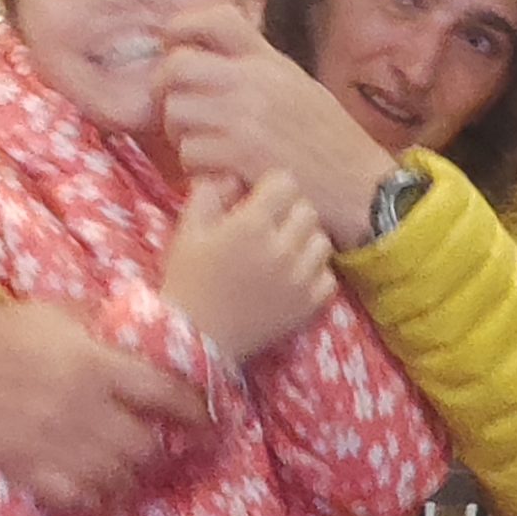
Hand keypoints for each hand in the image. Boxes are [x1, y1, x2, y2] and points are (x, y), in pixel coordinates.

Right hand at [0, 299, 208, 510]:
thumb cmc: (6, 330)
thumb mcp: (63, 314)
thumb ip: (107, 327)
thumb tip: (149, 334)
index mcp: (97, 366)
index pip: (167, 396)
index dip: (197, 412)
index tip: (209, 421)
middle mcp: (83, 410)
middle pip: (145, 448)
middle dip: (157, 449)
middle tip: (156, 444)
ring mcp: (55, 445)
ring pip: (117, 480)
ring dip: (128, 477)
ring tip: (126, 468)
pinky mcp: (28, 470)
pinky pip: (79, 500)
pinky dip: (94, 498)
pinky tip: (94, 487)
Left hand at [159, 6, 398, 248]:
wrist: (361, 186)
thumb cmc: (333, 141)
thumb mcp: (300, 88)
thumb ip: (260, 71)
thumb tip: (217, 59)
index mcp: (269, 60)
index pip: (216, 18)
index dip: (182, 28)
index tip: (174, 48)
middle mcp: (253, 80)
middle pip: (177, 65)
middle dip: (164, 90)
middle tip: (177, 111)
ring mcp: (244, 117)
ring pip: (176, 112)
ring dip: (179, 134)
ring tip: (201, 147)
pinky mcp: (239, 155)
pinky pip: (189, 153)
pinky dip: (196, 168)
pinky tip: (218, 173)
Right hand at [162, 173, 338, 361]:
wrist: (194, 338)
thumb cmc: (188, 279)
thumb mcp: (189, 229)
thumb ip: (211, 192)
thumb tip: (236, 178)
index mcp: (251, 225)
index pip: (286, 183)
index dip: (272, 187)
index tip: (260, 199)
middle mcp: (282, 248)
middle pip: (307, 210)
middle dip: (290, 211)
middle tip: (272, 224)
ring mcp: (299, 279)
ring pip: (322, 241)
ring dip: (305, 240)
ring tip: (285, 249)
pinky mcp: (308, 306)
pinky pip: (328, 277)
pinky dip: (315, 274)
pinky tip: (294, 276)